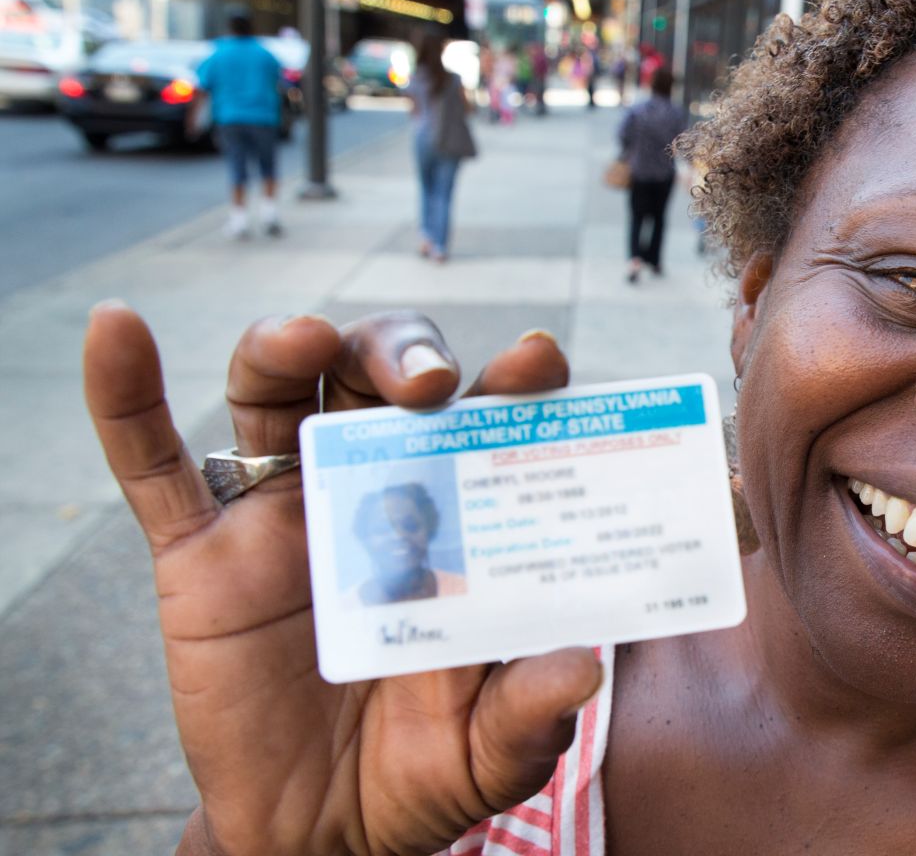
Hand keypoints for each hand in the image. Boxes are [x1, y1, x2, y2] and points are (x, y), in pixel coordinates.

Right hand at [83, 305, 601, 855]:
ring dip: (286, 347)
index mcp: (457, 520)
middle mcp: (372, 492)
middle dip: (404, 356)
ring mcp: (282, 516)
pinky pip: (151, 465)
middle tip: (430, 384)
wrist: (316, 831)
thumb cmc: (422, 772)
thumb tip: (581, 670)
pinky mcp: (199, 556)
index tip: (538, 361)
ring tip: (306, 338)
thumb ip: (530, 713)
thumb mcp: (488, 753)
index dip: (512, 382)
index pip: (488, 423)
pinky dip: (124, 398)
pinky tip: (113, 330)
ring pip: (276, 396)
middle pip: (380, 381)